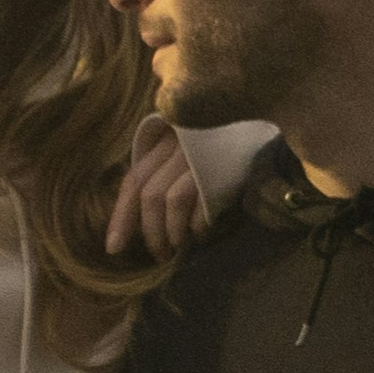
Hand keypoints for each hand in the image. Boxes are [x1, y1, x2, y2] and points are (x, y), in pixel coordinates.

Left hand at [99, 121, 268, 258]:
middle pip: (150, 196)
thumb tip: (145, 214)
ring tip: (180, 246)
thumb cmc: (220, 139)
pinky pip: (203, 204)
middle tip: (160, 255)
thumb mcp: (186, 145)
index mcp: (163, 140)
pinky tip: (202, 232)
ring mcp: (201, 156)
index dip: (121, 217)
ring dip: (173, 232)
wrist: (259, 117)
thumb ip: (163, 168)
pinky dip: (198, 225)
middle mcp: (178, 146)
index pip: (133, 181)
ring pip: (173, 201)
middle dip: (151, 233)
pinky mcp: (226, 168)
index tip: (114, 248)